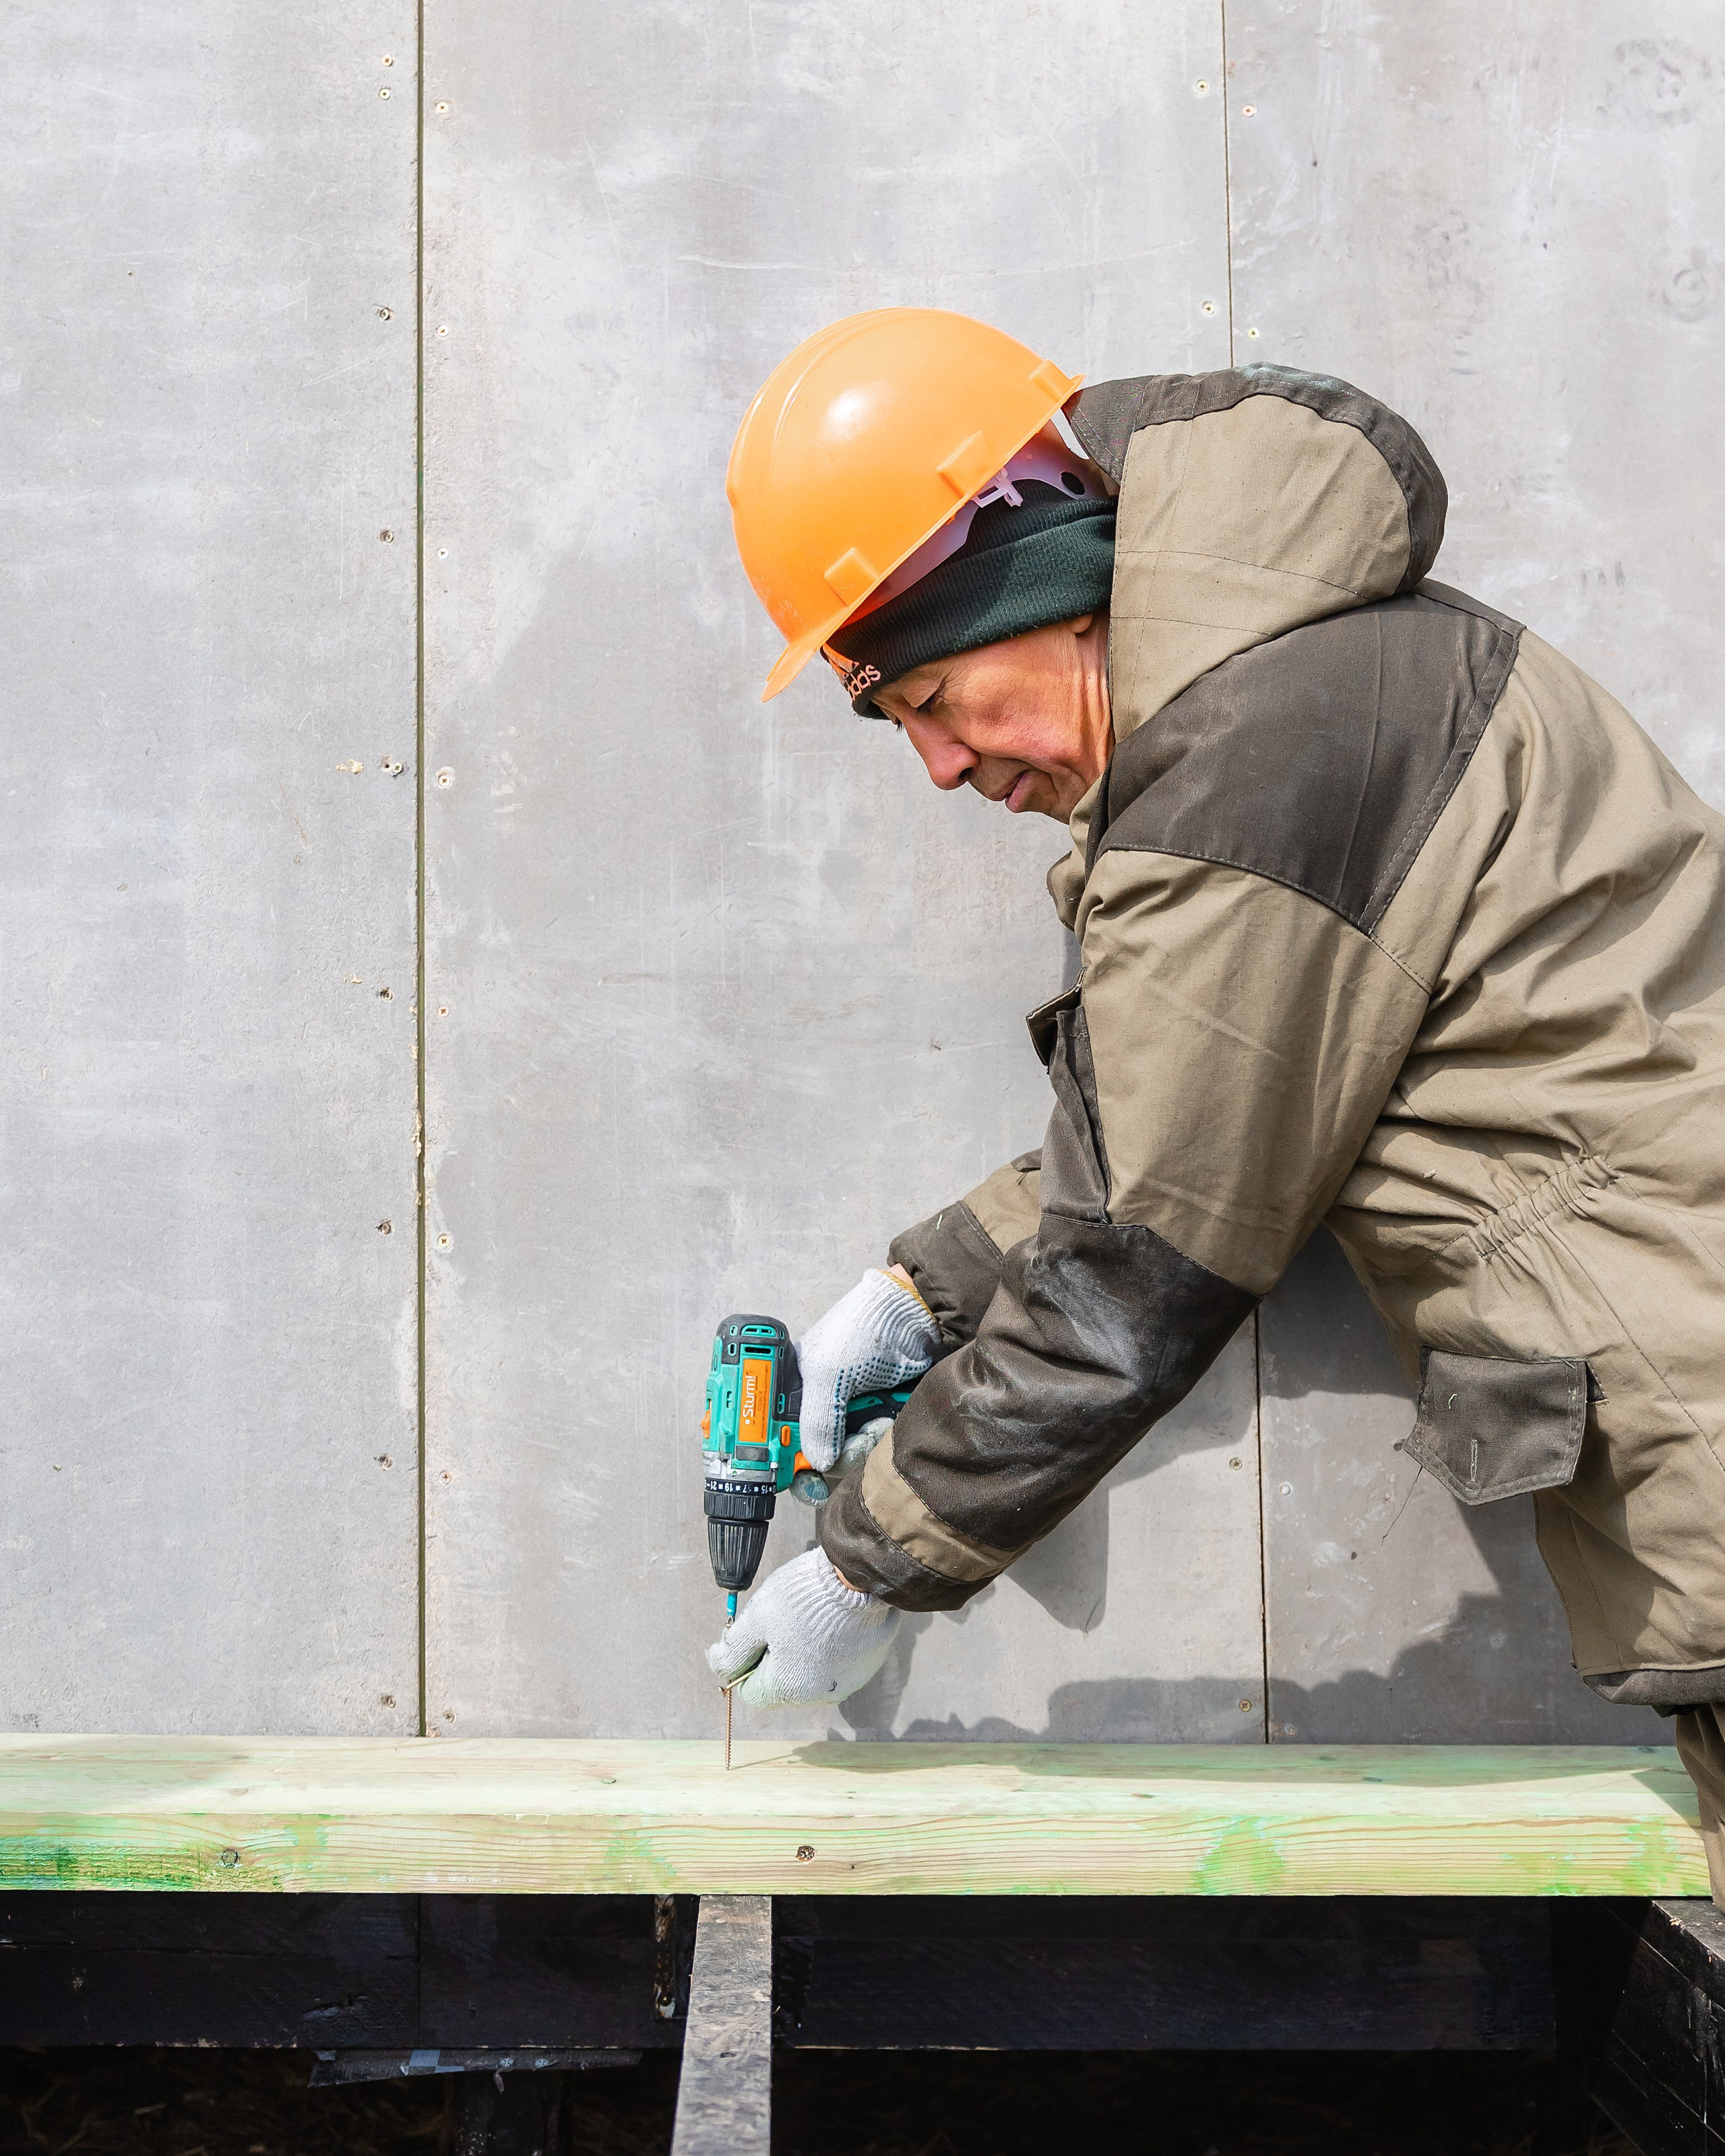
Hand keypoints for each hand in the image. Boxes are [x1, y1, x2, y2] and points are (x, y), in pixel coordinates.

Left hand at [706, 1548, 899, 1707]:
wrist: (859, 1576)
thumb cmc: (804, 1596)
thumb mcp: (757, 1617)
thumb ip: (733, 1649)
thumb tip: (717, 1665)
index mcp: (789, 1688)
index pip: (751, 1694)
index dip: (746, 1665)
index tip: (755, 1635)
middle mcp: (820, 1695)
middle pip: (781, 1686)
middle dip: (775, 1658)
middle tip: (781, 1622)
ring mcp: (847, 1683)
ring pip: (809, 1676)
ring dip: (802, 1654)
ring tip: (808, 1619)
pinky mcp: (865, 1667)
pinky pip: (836, 1666)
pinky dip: (829, 1649)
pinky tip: (830, 1622)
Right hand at [796, 1268, 939, 1471]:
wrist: (909, 1317)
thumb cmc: (859, 1331)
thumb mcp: (827, 1374)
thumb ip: (817, 1422)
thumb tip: (817, 1464)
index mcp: (794, 1389)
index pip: (782, 1435)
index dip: (789, 1461)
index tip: (805, 1478)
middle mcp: (818, 1403)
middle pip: (816, 1453)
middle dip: (837, 1453)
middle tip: (856, 1438)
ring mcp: (846, 1410)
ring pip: (847, 1452)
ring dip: (863, 1442)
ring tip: (875, 1419)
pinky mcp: (873, 1414)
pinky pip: (871, 1442)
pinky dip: (878, 1436)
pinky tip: (884, 1418)